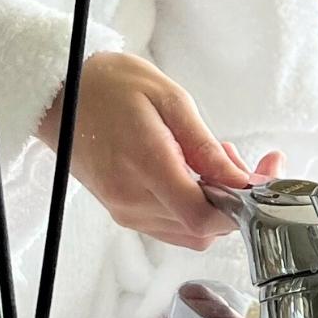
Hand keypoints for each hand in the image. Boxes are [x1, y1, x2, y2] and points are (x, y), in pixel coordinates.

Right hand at [39, 52, 283, 250]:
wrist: (58, 95)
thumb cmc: (109, 86)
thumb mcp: (168, 99)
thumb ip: (205, 146)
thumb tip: (240, 180)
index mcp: (145, 168)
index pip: (203, 216)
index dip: (240, 208)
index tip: (259, 180)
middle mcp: (133, 201)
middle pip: (203, 228)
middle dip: (233, 200)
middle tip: (238, 157)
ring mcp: (126, 212)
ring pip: (190, 231)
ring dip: (214, 203)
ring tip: (212, 159)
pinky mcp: (123, 213)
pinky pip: (172, 226)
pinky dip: (193, 206)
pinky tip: (193, 173)